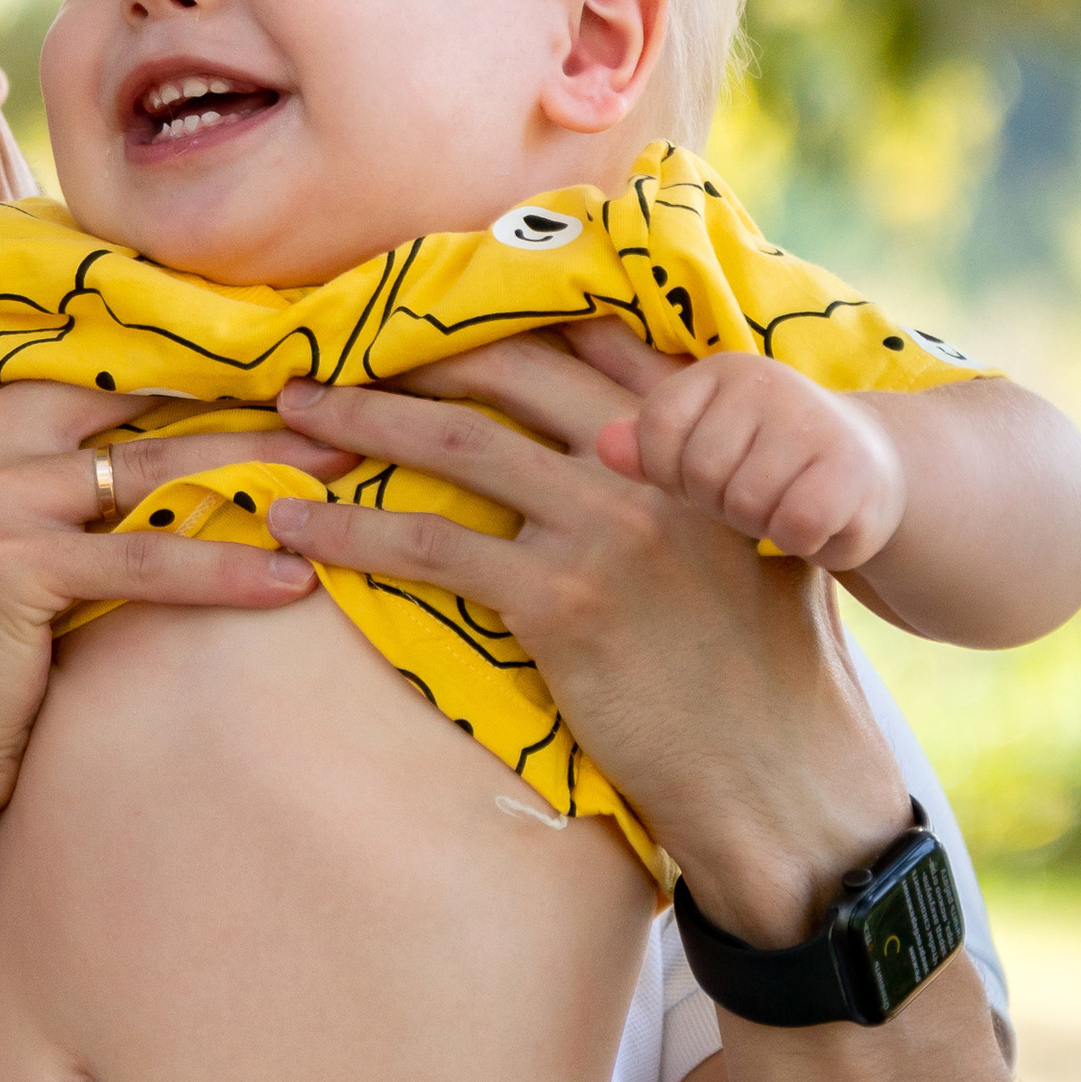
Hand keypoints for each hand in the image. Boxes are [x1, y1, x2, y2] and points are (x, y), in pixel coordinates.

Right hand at [0, 381, 327, 851]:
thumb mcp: (10, 533)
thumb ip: (71, 470)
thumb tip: (200, 430)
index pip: (108, 366)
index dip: (204, 366)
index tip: (296, 365)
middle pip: (137, 406)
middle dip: (248, 405)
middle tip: (347, 408)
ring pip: (150, 474)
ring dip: (259, 474)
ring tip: (343, 476)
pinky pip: (139, 561)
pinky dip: (222, 570)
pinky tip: (290, 580)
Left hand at [269, 329, 912, 944]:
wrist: (789, 781)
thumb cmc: (771, 673)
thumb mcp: (754, 540)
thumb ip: (694, 473)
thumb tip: (620, 434)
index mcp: (702, 436)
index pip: (589, 334)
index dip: (500, 308)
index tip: (423, 300)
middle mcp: (656, 460)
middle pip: (512, 367)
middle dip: (414, 347)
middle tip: (338, 340)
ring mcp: (608, 526)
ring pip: (457, 441)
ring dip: (359, 419)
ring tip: (291, 411)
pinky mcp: (564, 602)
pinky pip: (432, 544)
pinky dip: (351, 530)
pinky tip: (295, 526)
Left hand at [590, 339, 904, 571]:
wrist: (873, 470)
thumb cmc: (768, 462)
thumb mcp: (705, 446)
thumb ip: (651, 445)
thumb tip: (603, 446)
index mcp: (721, 370)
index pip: (658, 430)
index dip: (673, 473)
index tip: (708, 474)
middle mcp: (768, 381)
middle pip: (700, 472)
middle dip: (721, 503)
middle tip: (757, 493)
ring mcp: (813, 420)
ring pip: (746, 504)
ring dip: (763, 523)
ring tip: (787, 502)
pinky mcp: (852, 468)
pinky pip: (794, 527)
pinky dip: (803, 542)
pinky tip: (821, 522)